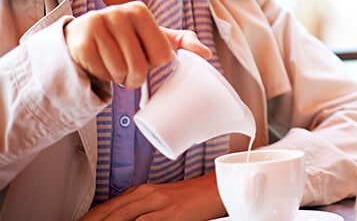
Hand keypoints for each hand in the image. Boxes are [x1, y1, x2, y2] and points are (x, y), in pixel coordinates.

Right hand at [65, 1, 210, 88]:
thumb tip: (207, 54)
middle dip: (135, 78)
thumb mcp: (154, 36)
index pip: (161, 55)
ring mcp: (96, 25)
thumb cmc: (126, 38)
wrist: (84, 36)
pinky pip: (100, 73)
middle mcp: (117, 13)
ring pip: (119, 71)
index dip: (154, 64)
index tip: (145, 57)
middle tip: (129, 73)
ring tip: (115, 68)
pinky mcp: (80, 42)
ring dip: (119, 78)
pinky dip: (103, 77)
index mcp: (139, 10)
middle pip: (140, 66)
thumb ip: (182, 41)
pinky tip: (100, 65)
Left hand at [80, 172, 225, 220]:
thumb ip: (137, 211)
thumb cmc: (191, 198)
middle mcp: (144, 195)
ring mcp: (155, 204)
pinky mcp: (168, 213)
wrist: (217, 189)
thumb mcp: (158, 202)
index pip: (103, 209)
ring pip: (118, 217)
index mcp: (140, 192)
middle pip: (106, 213)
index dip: (87, 220)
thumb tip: (117, 217)